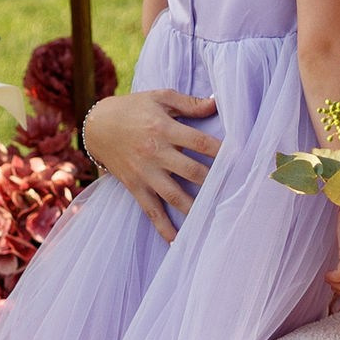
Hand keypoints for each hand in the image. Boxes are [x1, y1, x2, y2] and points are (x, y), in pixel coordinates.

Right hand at [81, 87, 221, 240]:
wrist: (96, 126)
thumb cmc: (132, 108)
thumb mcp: (159, 98)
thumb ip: (189, 103)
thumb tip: (217, 102)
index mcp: (165, 128)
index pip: (200, 142)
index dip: (222, 151)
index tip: (242, 159)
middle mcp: (156, 152)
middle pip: (192, 171)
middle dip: (214, 181)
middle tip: (236, 191)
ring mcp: (145, 172)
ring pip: (174, 195)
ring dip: (195, 208)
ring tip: (215, 219)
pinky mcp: (135, 186)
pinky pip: (151, 210)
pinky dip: (163, 227)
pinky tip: (177, 241)